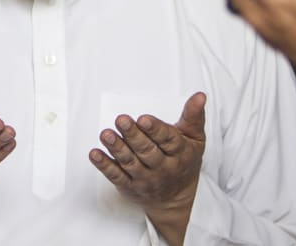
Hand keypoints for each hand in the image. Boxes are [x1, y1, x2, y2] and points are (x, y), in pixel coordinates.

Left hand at [90, 92, 206, 245]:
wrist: (176, 200)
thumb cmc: (184, 160)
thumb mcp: (195, 139)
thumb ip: (193, 116)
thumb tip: (200, 95)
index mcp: (179, 153)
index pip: (168, 140)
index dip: (155, 129)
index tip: (143, 119)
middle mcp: (162, 167)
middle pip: (147, 151)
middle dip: (133, 135)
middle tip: (121, 120)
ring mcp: (145, 178)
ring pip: (130, 163)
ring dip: (117, 148)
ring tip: (106, 134)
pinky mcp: (129, 186)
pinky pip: (116, 176)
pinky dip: (104, 165)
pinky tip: (95, 154)